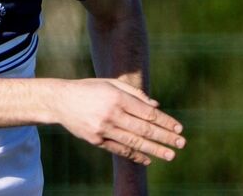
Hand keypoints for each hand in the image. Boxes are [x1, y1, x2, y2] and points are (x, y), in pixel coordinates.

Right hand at [53, 78, 184, 164]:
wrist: (60, 101)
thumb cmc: (90, 89)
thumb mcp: (111, 83)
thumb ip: (134, 93)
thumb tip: (156, 107)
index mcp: (117, 97)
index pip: (147, 113)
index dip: (165, 121)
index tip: (179, 128)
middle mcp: (111, 114)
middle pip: (144, 129)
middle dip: (165, 137)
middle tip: (181, 143)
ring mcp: (103, 129)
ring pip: (134, 142)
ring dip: (154, 149)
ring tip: (170, 155)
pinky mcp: (96, 140)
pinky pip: (119, 150)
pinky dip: (135, 155)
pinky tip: (148, 159)